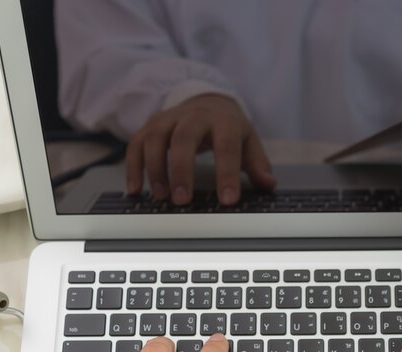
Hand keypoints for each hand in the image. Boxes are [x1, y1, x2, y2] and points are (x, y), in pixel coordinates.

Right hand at [125, 94, 275, 204]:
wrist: (207, 101)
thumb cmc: (229, 128)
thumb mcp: (248, 141)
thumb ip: (257, 164)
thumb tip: (268, 184)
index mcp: (224, 121)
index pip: (227, 146)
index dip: (227, 173)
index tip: (227, 200)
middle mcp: (194, 116)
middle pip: (184, 138)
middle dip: (182, 170)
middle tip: (183, 200)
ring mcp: (169, 119)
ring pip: (156, 139)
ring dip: (155, 169)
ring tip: (162, 197)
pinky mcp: (150, 125)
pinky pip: (136, 144)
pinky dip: (133, 167)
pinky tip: (136, 190)